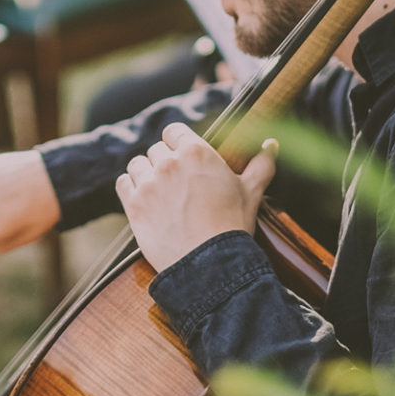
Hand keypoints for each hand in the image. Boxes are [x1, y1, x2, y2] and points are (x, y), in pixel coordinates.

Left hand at [116, 124, 275, 272]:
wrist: (210, 264)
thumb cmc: (232, 226)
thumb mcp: (252, 191)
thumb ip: (261, 164)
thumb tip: (270, 144)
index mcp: (196, 152)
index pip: (174, 131)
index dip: (178, 143)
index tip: (183, 157)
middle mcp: (169, 162)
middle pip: (157, 150)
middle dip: (165, 163)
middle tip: (177, 183)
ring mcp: (149, 183)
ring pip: (138, 165)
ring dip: (145, 174)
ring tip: (159, 192)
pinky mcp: (134, 205)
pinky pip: (123, 184)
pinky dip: (130, 189)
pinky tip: (144, 200)